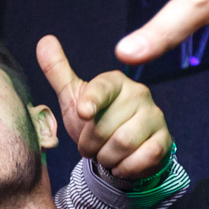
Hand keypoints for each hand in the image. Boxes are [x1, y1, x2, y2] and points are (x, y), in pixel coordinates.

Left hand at [34, 43, 171, 179]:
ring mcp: (155, 117)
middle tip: (90, 146)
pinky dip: (125, 168)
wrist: (121, 149)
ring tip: (104, 154)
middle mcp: (139, 94)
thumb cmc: (96, 120)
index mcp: (116, 82)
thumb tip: (44, 40)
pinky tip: (121, 163)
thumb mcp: (74, 97)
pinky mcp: (164, 140)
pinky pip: (142, 158)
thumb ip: (57, 71)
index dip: (90, 102)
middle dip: (89, 145)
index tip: (83, 114)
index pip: (102, 88)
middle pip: (105, 127)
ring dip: (105, 157)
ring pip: (122, 144)